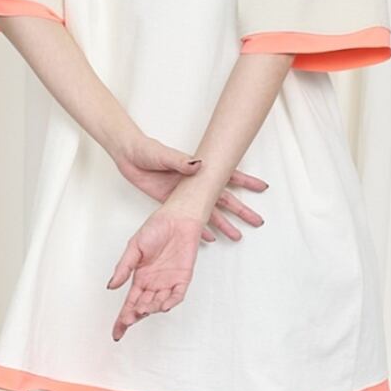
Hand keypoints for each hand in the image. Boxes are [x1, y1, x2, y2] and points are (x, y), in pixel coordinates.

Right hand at [106, 206, 202, 341]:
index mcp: (140, 277)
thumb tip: (111, 286)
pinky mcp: (183, 277)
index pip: (130, 303)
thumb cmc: (156, 227)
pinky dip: (170, 302)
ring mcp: (168, 281)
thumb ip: (124, 267)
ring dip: (151, 309)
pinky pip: (177, 295)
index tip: (116, 333)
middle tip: (129, 319)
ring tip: (143, 308)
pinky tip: (163, 305)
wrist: (178, 217)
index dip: (123, 319)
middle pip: (142, 307)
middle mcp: (154, 283)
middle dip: (135, 316)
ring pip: (158, 303)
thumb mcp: (134, 247)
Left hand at [114, 134, 267, 243]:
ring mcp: (184, 195)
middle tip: (257, 220)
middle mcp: (194, 184)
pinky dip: (201, 230)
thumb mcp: (163, 155)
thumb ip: (180, 161)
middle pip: (224, 199)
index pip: (226, 175)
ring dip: (224, 223)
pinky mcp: (172, 203)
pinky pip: (191, 220)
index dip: (245, 181)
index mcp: (196, 170)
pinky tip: (209, 238)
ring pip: (210, 213)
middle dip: (241, 209)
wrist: (128, 156)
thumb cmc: (146, 151)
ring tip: (237, 235)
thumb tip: (199, 164)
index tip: (262, 187)